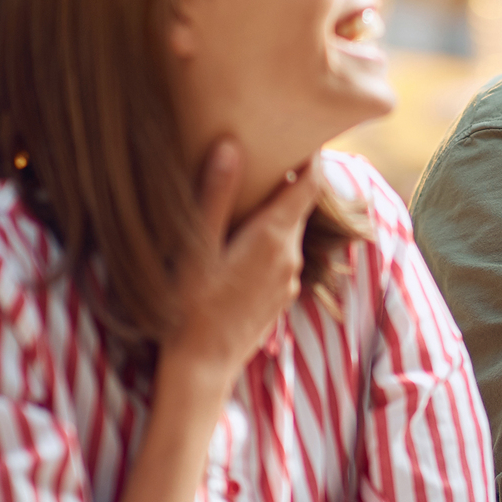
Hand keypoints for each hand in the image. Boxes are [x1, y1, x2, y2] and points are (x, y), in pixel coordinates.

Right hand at [162, 142, 321, 390]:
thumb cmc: (191, 306)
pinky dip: (267, 240)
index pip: (309, 183)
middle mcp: (290, 256)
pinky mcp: (278, 297)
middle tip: (266, 151)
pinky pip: (279, 257)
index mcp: (273, 236)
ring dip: (273, 212)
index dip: (308, 155)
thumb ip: (215, 195)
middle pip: (299, 205)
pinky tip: (239, 241)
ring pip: (288, 232)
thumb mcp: (196, 247)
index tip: (297, 132)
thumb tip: (231, 145)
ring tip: (247, 192)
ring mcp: (288, 279)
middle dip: (286, 180)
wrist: (202, 369)